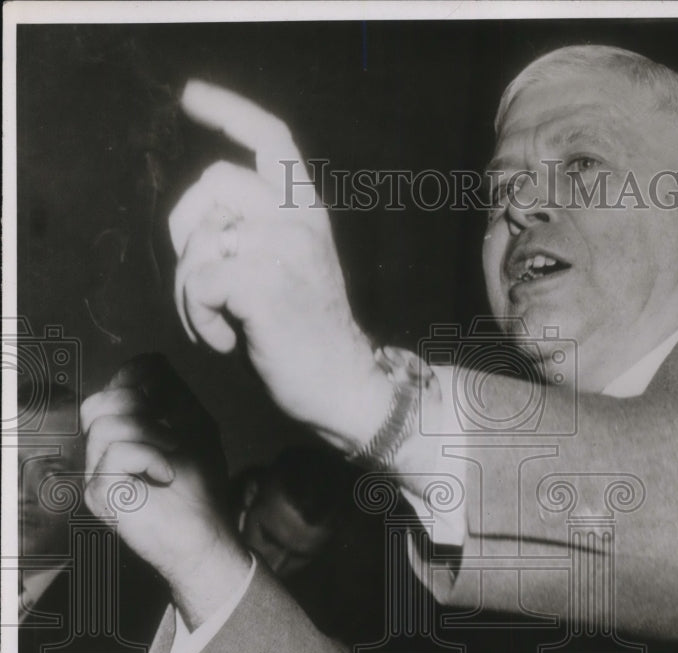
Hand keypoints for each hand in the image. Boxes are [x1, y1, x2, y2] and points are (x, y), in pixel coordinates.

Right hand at [81, 353, 249, 627]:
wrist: (206, 533)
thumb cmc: (201, 483)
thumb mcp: (195, 427)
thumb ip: (172, 393)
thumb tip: (148, 363)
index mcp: (124, 426)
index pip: (122, 378)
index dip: (148, 381)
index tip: (173, 406)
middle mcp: (103, 445)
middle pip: (106, 397)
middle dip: (148, 409)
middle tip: (177, 437)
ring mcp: (96, 470)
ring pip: (106, 422)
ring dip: (152, 434)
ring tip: (174, 455)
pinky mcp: (98, 492)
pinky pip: (116, 452)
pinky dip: (150, 457)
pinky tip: (165, 476)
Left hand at [169, 80, 390, 450]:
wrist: (345, 386)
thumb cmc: (308, 333)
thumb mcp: (291, 263)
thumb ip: (259, 226)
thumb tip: (202, 212)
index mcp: (308, 211)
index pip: (272, 138)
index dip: (229, 111)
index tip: (191, 97)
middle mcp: (300, 220)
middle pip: (213, 182)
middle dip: (187, 229)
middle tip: (204, 279)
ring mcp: (285, 249)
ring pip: (199, 240)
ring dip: (191, 288)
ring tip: (219, 319)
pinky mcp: (265, 285)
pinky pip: (198, 284)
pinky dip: (200, 319)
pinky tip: (228, 339)